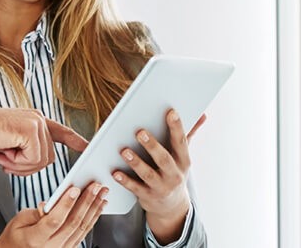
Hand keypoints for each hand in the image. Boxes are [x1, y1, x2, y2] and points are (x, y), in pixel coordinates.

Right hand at [0, 107, 88, 175]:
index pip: (59, 131)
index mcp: (32, 120)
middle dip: (26, 167)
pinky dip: (16, 162)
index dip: (73, 139)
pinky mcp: (31, 128)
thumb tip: (38, 161)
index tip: (86, 146)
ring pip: (41, 161)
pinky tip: (2, 150)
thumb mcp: (9, 143)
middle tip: (5, 159)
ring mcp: (35, 121)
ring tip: (2, 153)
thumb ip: (26, 148)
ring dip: (20, 165)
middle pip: (48, 158)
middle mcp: (37, 118)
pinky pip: (33, 159)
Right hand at [0, 183, 107, 246]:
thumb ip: (35, 212)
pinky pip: (83, 233)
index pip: (54, 220)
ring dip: (93, 209)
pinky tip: (97, 208)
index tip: (74, 189)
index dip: (66, 204)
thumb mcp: (18, 220)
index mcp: (35, 239)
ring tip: (101, 194)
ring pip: (82, 228)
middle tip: (95, 186)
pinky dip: (92, 219)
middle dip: (86, 202)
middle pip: (73, 223)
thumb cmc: (15, 236)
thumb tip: (51, 204)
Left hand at [113, 109, 204, 243]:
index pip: (181, 142)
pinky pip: (135, 188)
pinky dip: (125, 180)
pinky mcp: (148, 196)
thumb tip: (203, 115)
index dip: (177, 127)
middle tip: (139, 132)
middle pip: (164, 159)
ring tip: (124, 151)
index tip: (170, 112)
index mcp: (183, 161)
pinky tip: (115, 172)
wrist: (171, 207)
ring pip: (148, 174)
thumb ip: (189, 135)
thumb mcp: (183, 156)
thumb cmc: (173, 172)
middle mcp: (174, 175)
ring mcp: (161, 187)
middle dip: (152, 145)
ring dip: (136, 162)